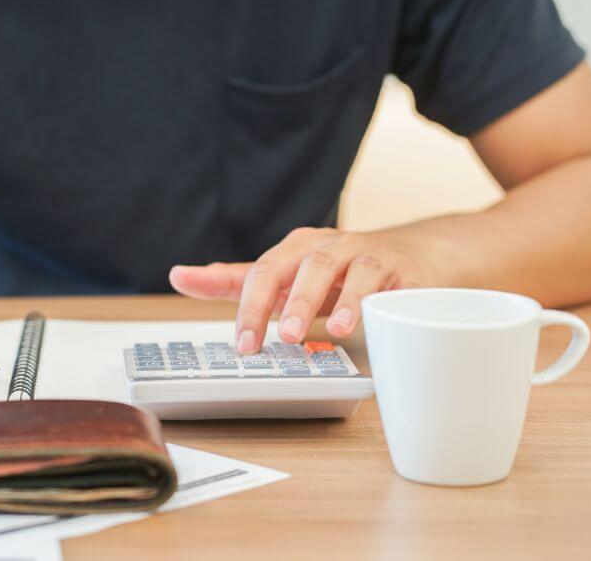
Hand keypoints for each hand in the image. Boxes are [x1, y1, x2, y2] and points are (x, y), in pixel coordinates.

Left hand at [169, 227, 438, 352]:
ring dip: (341, 300)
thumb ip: (235, 281)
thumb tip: (180, 276)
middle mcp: (330, 245)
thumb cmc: (337, 273)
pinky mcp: (402, 270)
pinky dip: (381, 301)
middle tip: (281, 339)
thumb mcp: (284, 277)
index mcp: (296, 248)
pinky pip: (392, 282)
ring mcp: (367, 255)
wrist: (410, 257)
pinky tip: (373, 321)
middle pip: (305, 266)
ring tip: (332, 331)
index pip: (265, 272)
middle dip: (292, 301)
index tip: (242, 344)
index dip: (251, 308)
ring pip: (351, 269)